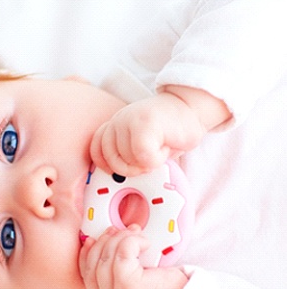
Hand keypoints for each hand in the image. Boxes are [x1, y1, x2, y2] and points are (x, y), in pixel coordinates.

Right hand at [79, 225, 187, 288]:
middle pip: (96, 259)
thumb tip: (107, 236)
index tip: (94, 237)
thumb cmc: (163, 288)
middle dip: (108, 239)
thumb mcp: (132, 277)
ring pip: (107, 255)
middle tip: (126, 229)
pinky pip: (122, 254)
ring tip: (138, 234)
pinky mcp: (127, 287)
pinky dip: (133, 242)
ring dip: (122, 238)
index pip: (85, 271)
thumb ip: (115, 265)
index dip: (88, 251)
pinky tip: (145, 243)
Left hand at [90, 86, 230, 175]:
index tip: (118, 172)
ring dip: (148, 161)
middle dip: (131, 168)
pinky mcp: (146, 123)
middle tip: (149, 161)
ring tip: (160, 147)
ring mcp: (129, 119)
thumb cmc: (169, 131)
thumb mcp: (141, 144)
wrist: (192, 108)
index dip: (106, 165)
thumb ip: (126, 155)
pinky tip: (165, 147)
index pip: (96, 149)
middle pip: (112, 159)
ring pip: (128, 159)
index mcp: (114, 126)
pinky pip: (143, 155)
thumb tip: (118, 179)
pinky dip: (156, 159)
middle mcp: (118, 120)